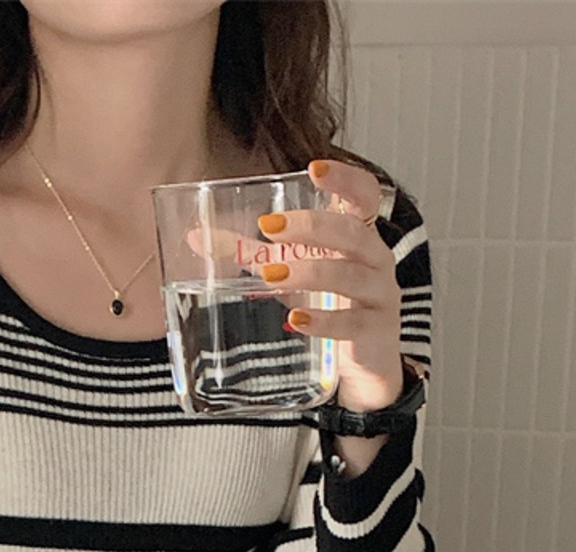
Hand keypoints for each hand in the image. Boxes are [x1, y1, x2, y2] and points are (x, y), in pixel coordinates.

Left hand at [188, 159, 402, 411]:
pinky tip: (297, 321)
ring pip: (349, 275)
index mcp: (358, 234)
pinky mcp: (375, 330)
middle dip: (311, 227)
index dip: (345, 179)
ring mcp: (380, 294)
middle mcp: (375, 258)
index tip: (314, 170)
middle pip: (351, 232)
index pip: (364, 194)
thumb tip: (195, 238)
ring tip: (272, 276)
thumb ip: (250, 253)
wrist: (361, 358)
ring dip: (309, 273)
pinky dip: (324, 321)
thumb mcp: (291, 269)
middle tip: (269, 228)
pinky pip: (353, 322)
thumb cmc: (328, 301)